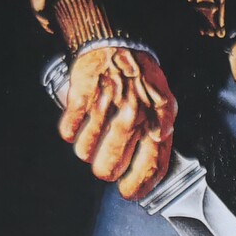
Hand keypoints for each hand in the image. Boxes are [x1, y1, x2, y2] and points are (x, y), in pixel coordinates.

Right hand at [59, 46, 175, 199]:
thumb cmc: (141, 77)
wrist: (115, 42)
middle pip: (112, 165)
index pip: (151, 165)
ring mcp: (106, 106)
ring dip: (86, 153)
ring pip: (86, 151)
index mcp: (155, 119)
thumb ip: (164, 129)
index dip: (139, 185)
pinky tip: (75, 131)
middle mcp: (132, 115)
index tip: (129, 193)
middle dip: (106, 172)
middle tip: (105, 170)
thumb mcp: (165, 101)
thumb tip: (159, 149)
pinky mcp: (82, 95)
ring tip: (90, 146)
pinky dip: (69, 134)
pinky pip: (69, 129)